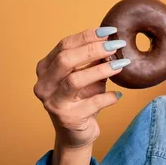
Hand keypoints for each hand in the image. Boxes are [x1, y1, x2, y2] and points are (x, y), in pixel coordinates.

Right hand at [33, 27, 128, 149]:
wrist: (76, 133)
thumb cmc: (82, 99)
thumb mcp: (88, 76)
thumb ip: (94, 60)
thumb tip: (111, 42)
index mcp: (46, 68)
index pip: (64, 45)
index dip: (87, 36)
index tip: (109, 31)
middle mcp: (44, 84)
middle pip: (66, 59)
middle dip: (93, 49)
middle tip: (116, 45)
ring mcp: (53, 102)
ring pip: (75, 80)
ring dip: (101, 70)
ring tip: (120, 65)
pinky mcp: (67, 118)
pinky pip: (92, 103)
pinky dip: (107, 97)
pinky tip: (117, 95)